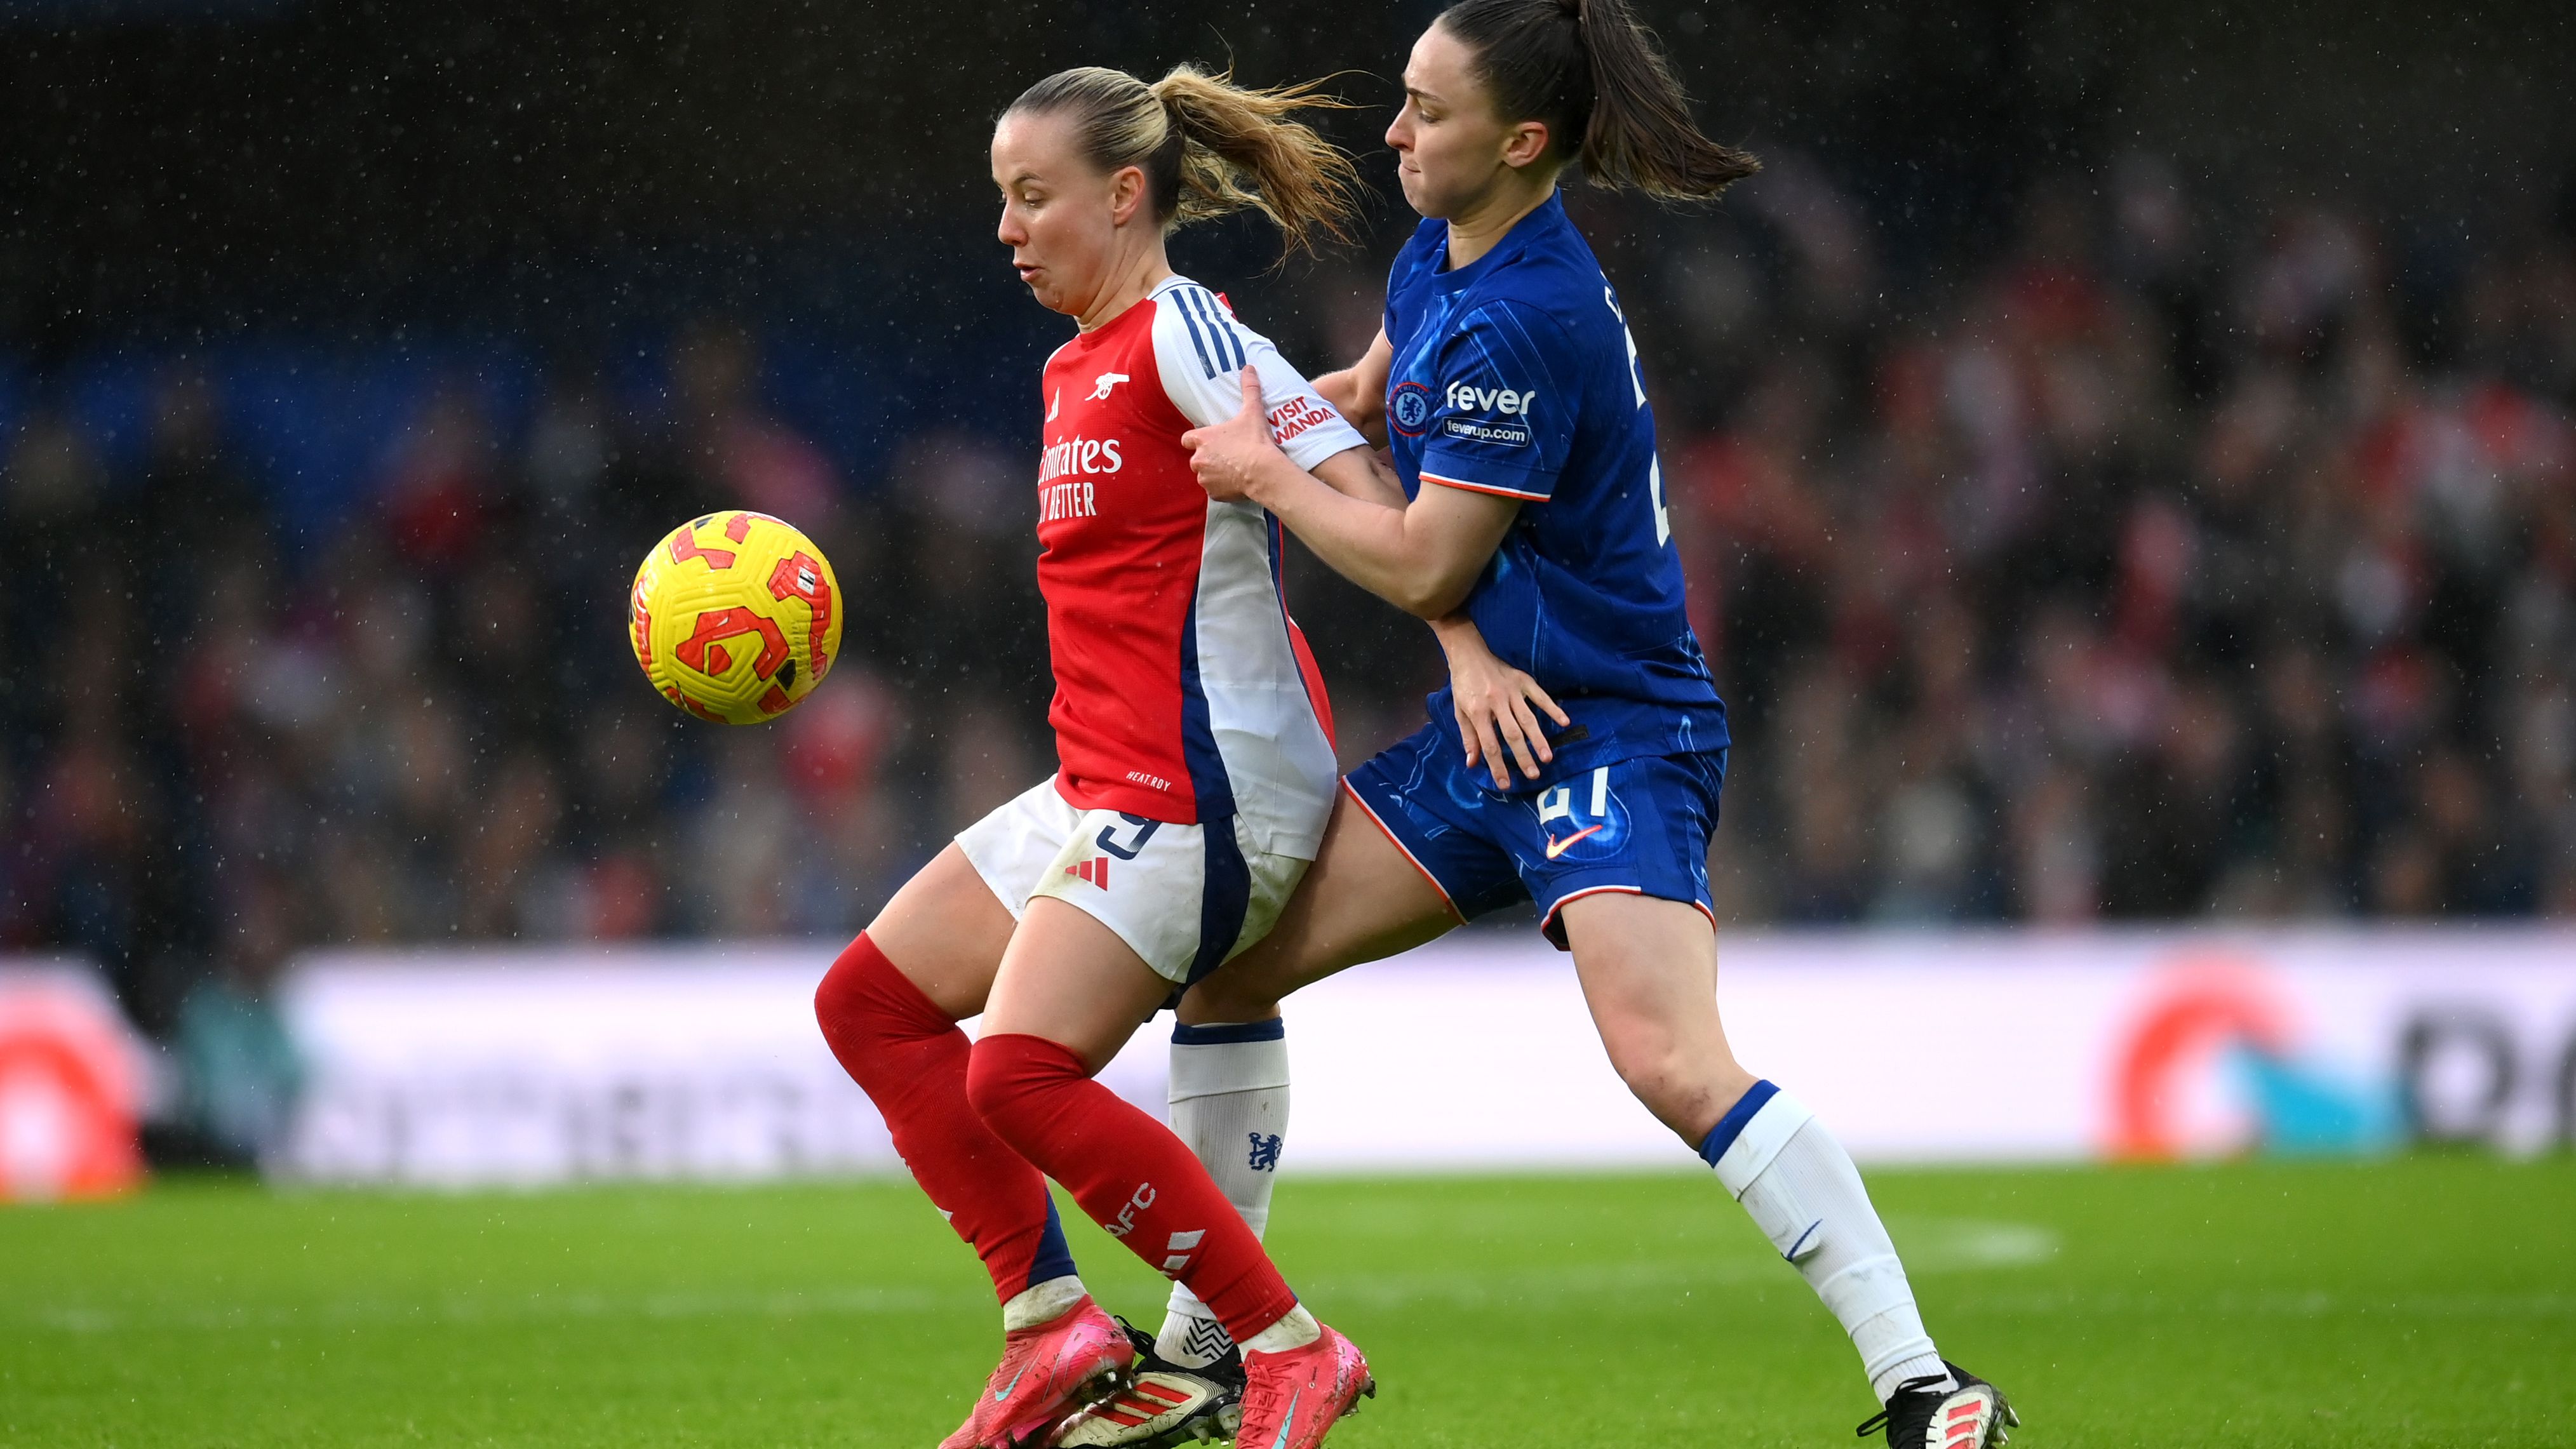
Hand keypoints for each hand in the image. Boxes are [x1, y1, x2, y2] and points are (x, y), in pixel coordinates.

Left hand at [1182, 369, 1282, 502]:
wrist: (1264, 471)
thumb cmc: (1255, 441)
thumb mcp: (1252, 412)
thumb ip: (1249, 389)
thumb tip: (1249, 367)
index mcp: (1202, 439)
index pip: (1187, 439)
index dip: (1196, 440)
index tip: (1209, 441)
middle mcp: (1198, 459)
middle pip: (1196, 458)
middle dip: (1208, 458)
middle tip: (1228, 456)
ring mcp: (1204, 478)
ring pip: (1205, 475)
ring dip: (1215, 473)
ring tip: (1234, 470)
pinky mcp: (1213, 493)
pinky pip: (1214, 490)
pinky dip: (1222, 488)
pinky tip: (1236, 482)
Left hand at [1440, 625, 1570, 787]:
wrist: (1469, 654)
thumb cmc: (1463, 685)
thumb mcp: (1459, 712)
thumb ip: (1468, 737)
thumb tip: (1472, 763)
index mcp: (1478, 711)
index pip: (1490, 744)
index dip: (1497, 766)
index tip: (1506, 784)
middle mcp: (1496, 702)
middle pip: (1512, 734)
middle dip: (1523, 756)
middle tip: (1534, 775)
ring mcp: (1511, 691)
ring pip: (1527, 718)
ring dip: (1539, 739)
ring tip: (1547, 757)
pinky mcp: (1523, 680)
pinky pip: (1540, 696)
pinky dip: (1553, 708)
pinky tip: (1565, 721)